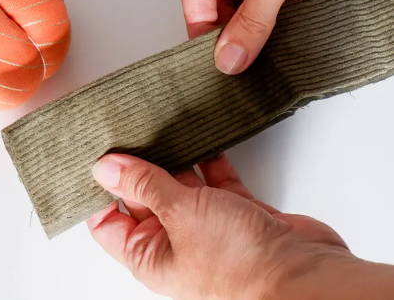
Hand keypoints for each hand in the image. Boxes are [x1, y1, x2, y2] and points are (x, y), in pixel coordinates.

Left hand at [87, 154, 393, 298]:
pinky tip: (203, 137)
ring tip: (162, 124)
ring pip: (182, 184)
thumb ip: (144, 184)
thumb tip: (105, 166)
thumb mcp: (179, 214)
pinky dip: (209, 159)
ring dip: (175, 158)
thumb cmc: (237, 262)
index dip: (100, 189)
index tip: (97, 153)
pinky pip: (215, 180)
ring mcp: (207, 224)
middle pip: (145, 196)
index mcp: (149, 253)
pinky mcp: (236, 211)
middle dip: (139, 164)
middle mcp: (175, 240)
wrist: (302, 275)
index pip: (108, 220)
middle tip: (130, 127)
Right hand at [182, 0, 393, 73]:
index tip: (210, 55)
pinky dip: (264, 19)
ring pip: (241, 1)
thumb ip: (251, 21)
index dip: (199, 23)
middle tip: (233, 59)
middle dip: (224, 28)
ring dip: (246, 26)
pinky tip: (266, 39)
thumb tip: (229, 56)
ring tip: (250, 54)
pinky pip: (263, 0)